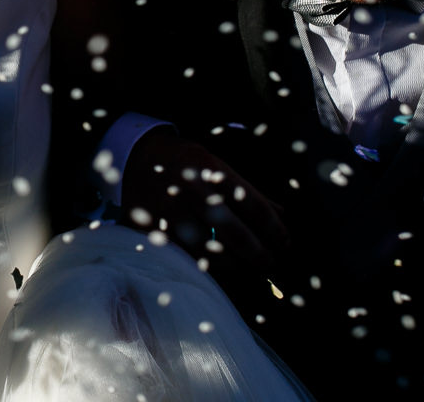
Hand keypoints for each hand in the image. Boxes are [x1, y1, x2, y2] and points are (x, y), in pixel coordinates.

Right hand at [121, 128, 288, 280]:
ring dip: (232, 263)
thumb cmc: (187, 163)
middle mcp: (192, 189)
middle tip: (269, 262)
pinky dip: (201, 264)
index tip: (284, 242)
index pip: (253, 205)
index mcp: (213, 171)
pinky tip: (215, 267)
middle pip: (233, 231)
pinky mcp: (152, 226)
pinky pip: (182, 254)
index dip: (273, 228)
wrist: (138, 156)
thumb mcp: (218, 166)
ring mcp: (170, 209)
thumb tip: (282, 214)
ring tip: (245, 267)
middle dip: (257, 252)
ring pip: (206, 249)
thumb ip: (248, 191)